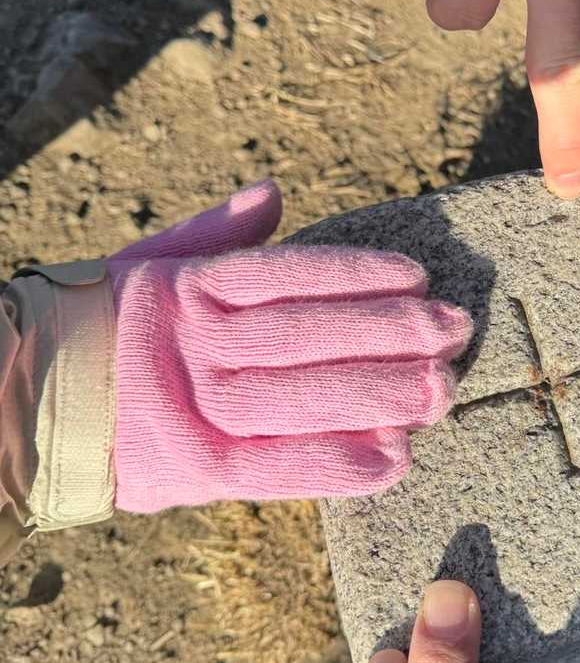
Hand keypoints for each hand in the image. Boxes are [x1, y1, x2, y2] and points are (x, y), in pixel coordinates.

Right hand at [107, 181, 471, 509]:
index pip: (283, 277)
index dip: (353, 275)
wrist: (35, 404)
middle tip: (455, 329)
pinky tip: (397, 459)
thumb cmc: (110, 329)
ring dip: (378, 394)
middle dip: (385, 332)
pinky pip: (276, 468)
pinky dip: (338, 465)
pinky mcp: (198, 470)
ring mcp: (196, 408)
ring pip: (298, 397)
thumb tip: (272, 192)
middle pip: (302, 336)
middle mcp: (195, 346)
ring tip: (443, 388)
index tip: (417, 276)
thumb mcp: (150, 268)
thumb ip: (216, 235)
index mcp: (189, 291)